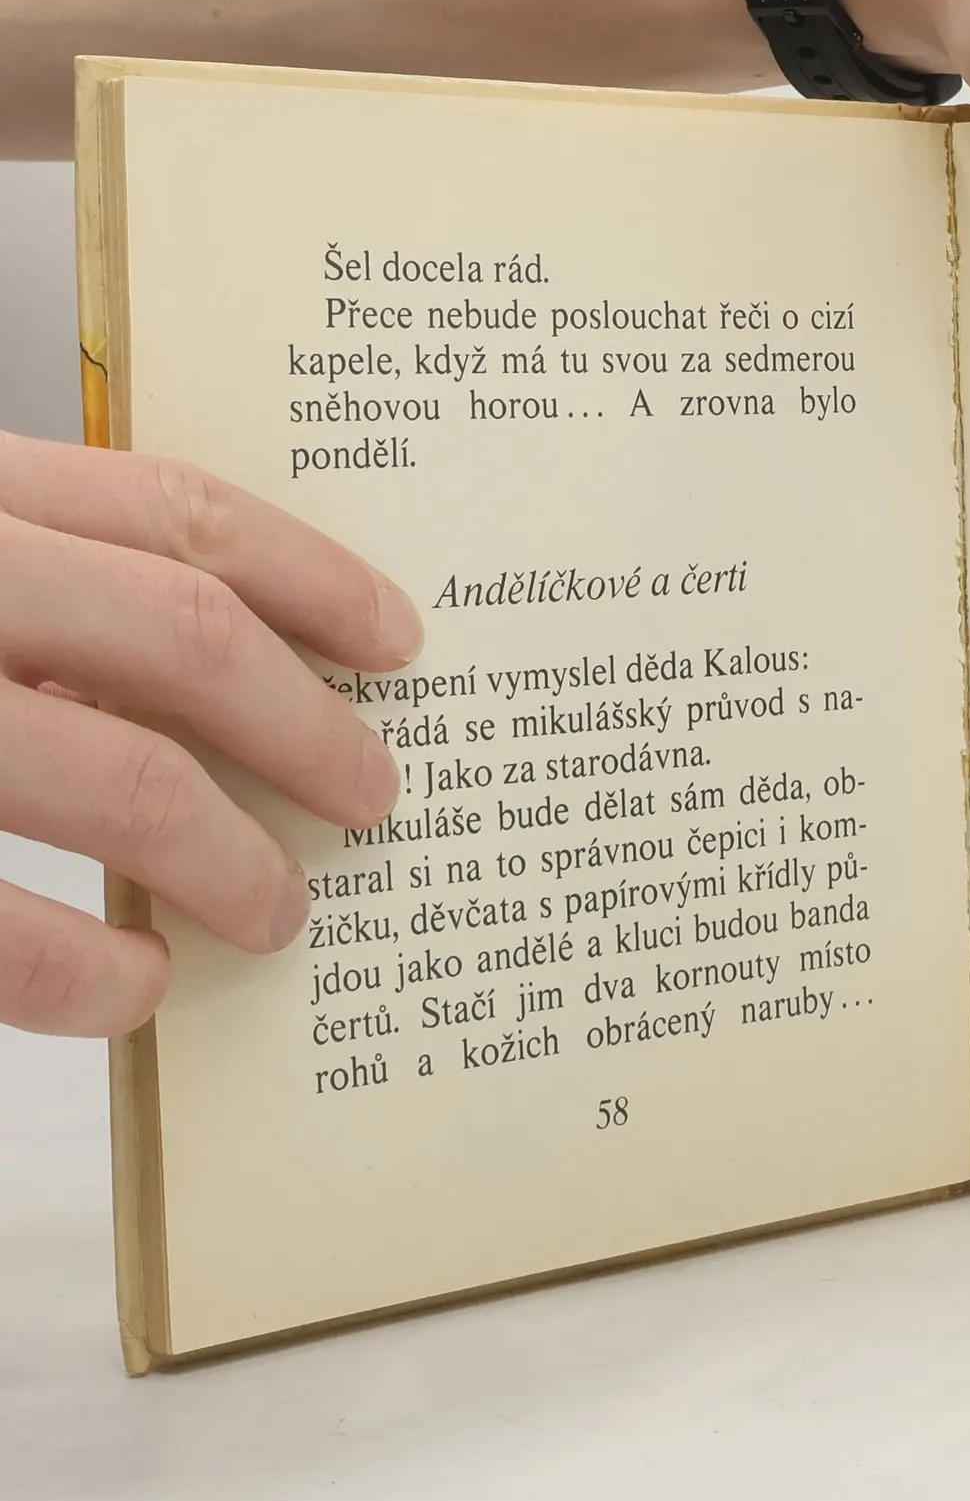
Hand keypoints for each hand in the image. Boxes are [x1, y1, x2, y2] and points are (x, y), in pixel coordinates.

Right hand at [0, 434, 419, 1035]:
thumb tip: (207, 669)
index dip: (310, 576)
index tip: (399, 639)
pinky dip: (87, 972)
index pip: (172, 511)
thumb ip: (40, 586)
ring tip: (281, 914)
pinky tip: (135, 989)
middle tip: (375, 797)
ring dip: (228, 860)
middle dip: (306, 726)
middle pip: (183, 634)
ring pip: (124, 782)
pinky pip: (3, 929)